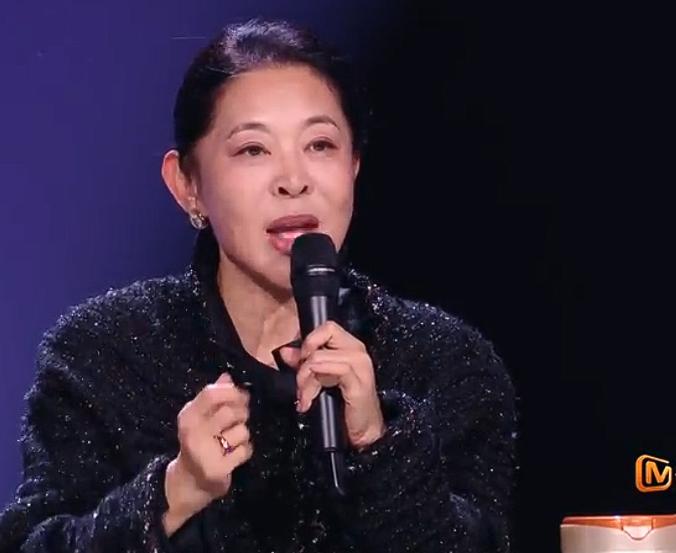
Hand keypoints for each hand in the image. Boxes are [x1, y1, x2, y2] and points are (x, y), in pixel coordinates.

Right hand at [163, 373, 252, 535]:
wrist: (189, 481)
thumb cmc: (200, 442)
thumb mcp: (201, 418)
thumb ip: (214, 396)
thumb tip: (227, 376)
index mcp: (188, 415)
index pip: (211, 393)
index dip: (232, 392)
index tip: (242, 395)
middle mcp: (193, 432)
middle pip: (231, 411)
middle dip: (242, 414)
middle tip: (239, 420)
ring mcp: (205, 451)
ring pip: (242, 431)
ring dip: (243, 435)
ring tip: (233, 441)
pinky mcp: (218, 469)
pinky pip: (245, 450)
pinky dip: (245, 451)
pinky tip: (234, 455)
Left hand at [280, 321, 386, 449]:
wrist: (363, 433)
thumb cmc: (344, 407)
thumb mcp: (320, 380)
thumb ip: (305, 363)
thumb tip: (286, 351)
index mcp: (351, 348)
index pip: (326, 328)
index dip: (309, 341)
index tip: (299, 361)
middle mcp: (358, 352)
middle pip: (324, 334)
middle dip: (304, 358)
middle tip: (300, 382)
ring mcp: (360, 366)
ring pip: (319, 356)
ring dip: (305, 379)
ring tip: (303, 398)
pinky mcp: (358, 383)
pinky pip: (332, 370)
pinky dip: (313, 385)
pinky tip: (308, 401)